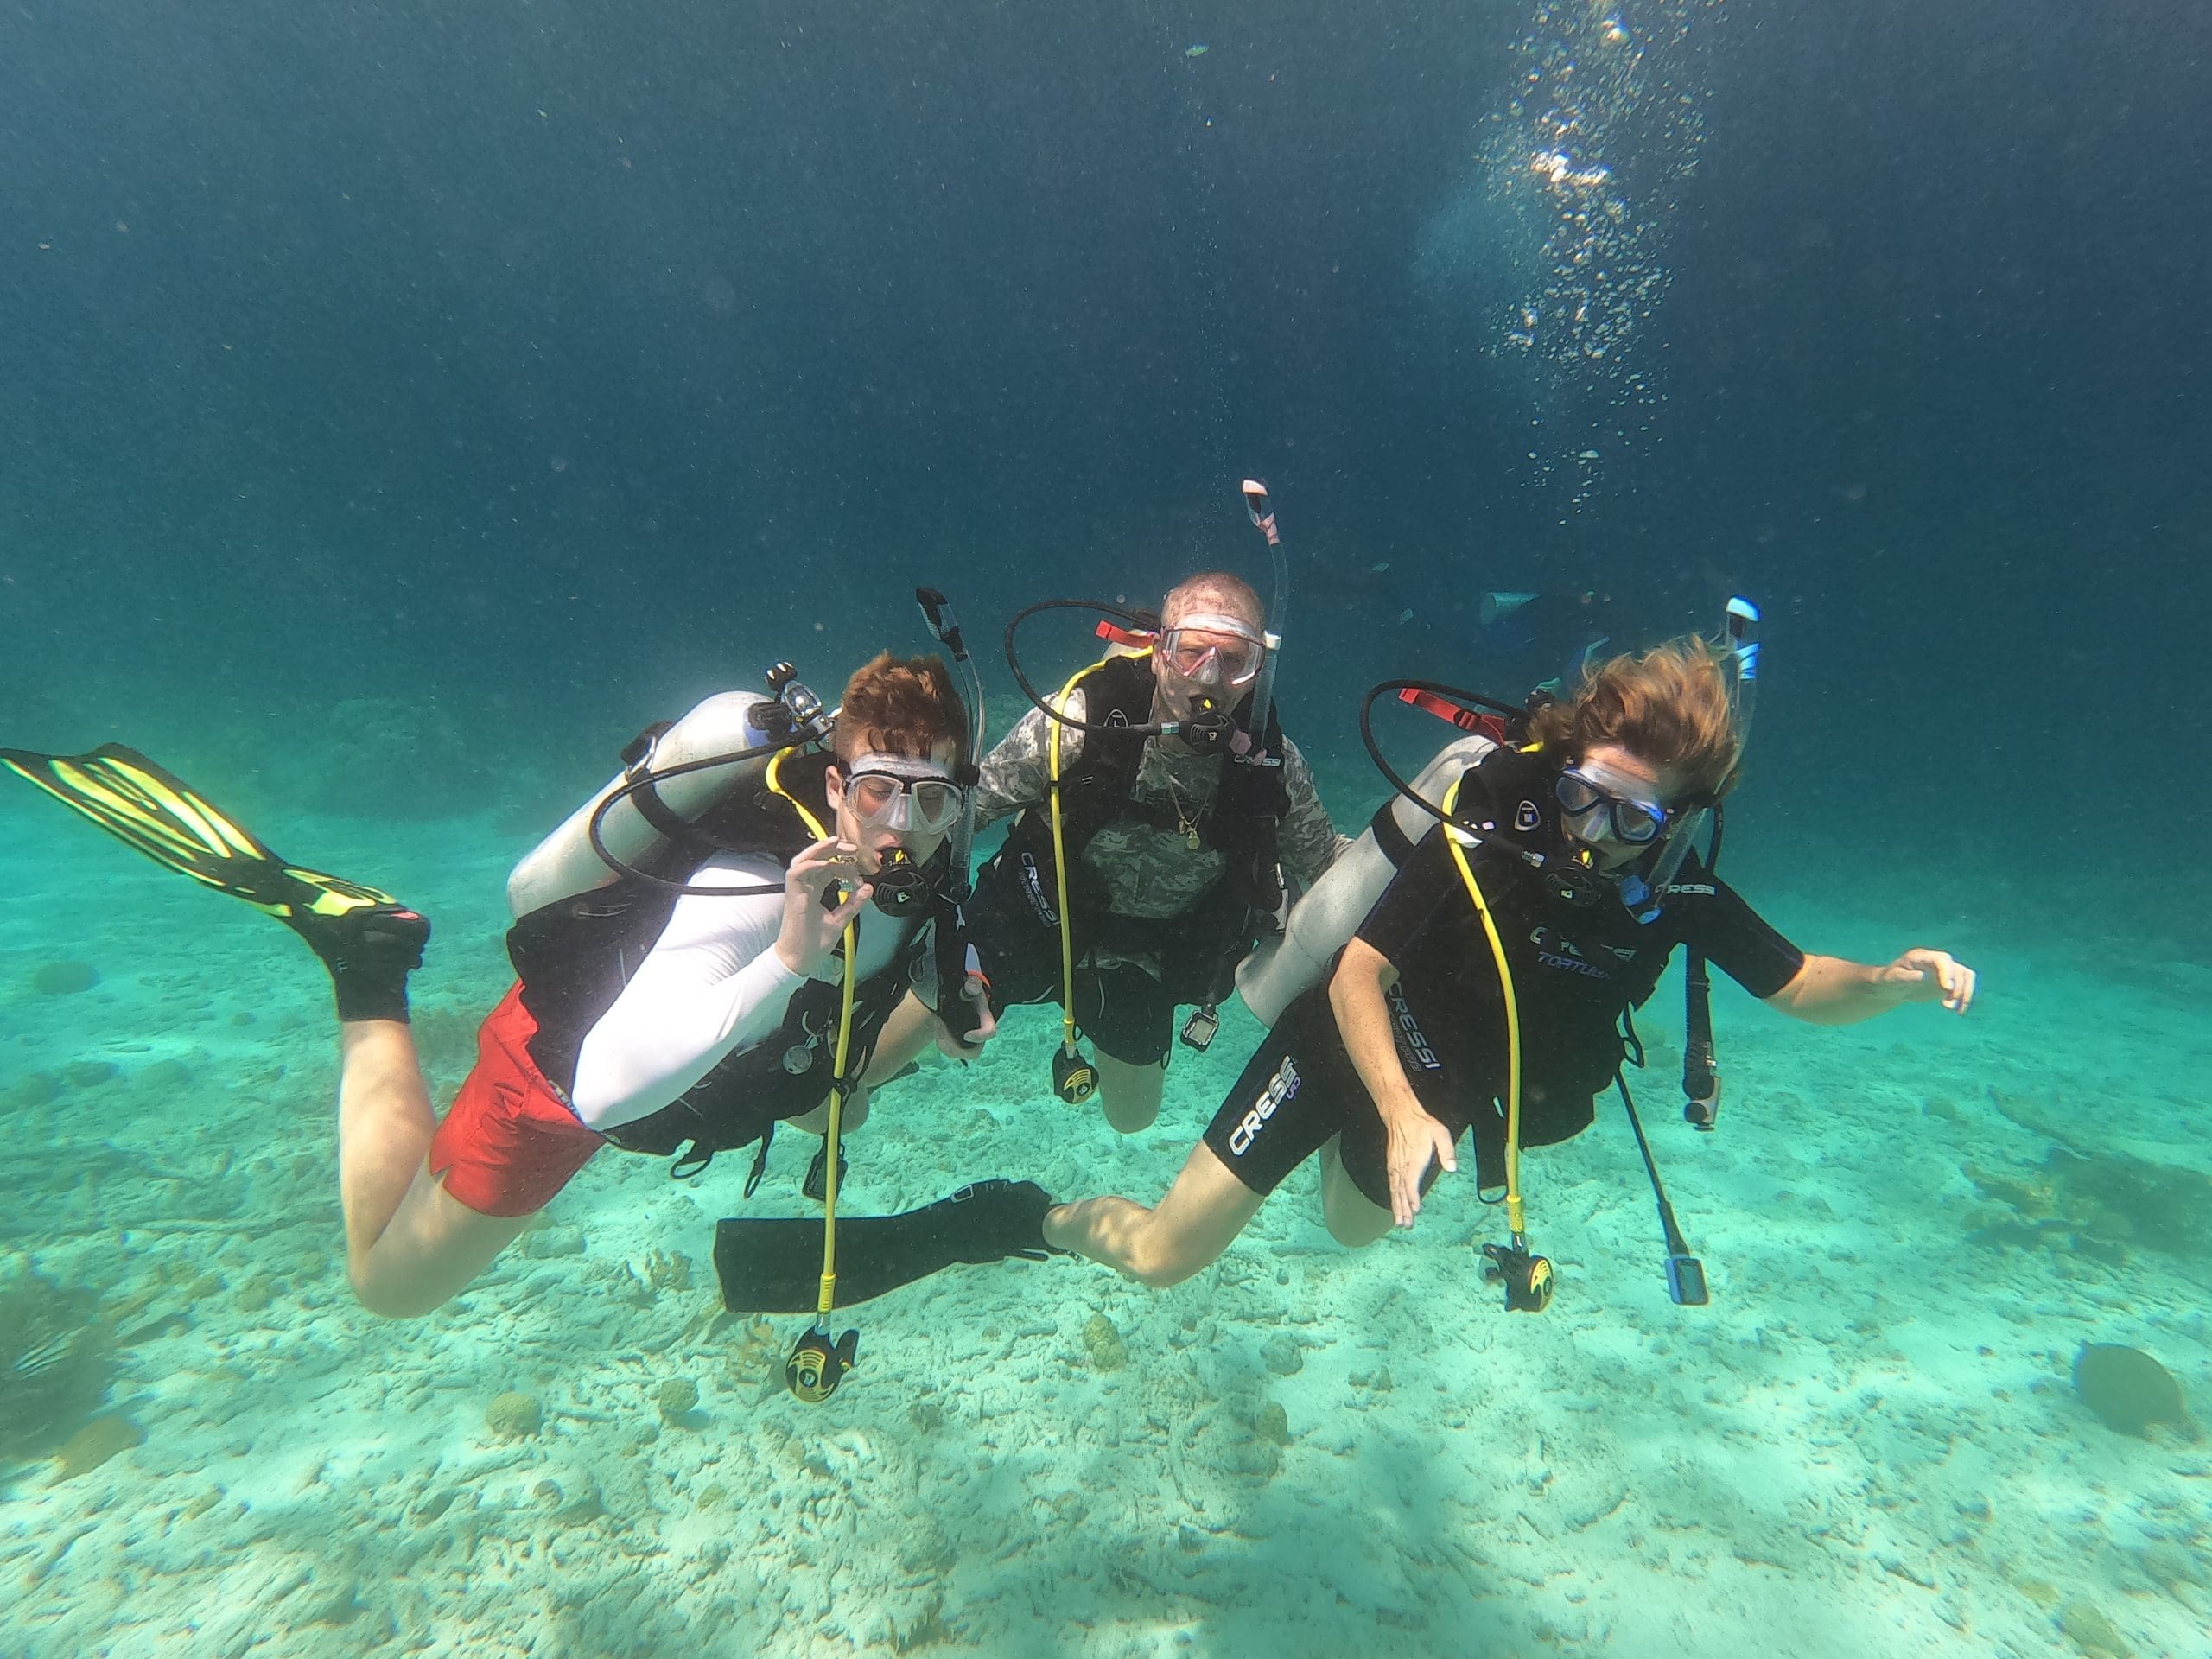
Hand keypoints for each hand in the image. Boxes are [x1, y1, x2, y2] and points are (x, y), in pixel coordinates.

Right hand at [773, 837, 871, 978]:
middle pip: (816, 858)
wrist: (799, 961)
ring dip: (819, 849)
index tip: (860, 879)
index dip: (845, 868)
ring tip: (835, 842)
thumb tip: (867, 888)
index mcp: (814, 891)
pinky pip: (796, 873)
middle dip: (833, 848)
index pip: (827, 868)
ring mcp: (797, 891)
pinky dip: (810, 865)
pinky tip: (825, 863)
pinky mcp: (792, 897)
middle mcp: (804, 887)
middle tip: (852, 847)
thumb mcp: (840, 920)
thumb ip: (853, 903)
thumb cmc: (813, 944)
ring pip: (802, 860)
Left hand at [934, 973, 997, 1058]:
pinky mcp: (959, 1044)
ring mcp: (969, 1041)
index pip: (989, 1032)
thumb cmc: (968, 992)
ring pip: (959, 1054)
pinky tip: (938, 1032)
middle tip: (942, 1037)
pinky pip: (951, 1052)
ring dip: (946, 1046)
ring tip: (938, 1031)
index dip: (979, 1037)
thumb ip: (972, 985)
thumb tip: (971, 986)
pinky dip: (942, 1045)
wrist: (960, 997)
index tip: (966, 1035)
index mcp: (986, 1020)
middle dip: (956, 1048)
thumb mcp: (971, 986)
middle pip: (973, 1052)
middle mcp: (980, 1034)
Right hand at [1383, 1105, 1457, 1227]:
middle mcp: (1402, 1165)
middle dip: (1404, 1209)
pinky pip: (1391, 1185)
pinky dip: (1393, 1198)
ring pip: (1394, 1190)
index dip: (1413, 1197)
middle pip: (1401, 1191)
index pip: (1411, 1182)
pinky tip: (1394, 1207)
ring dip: (1397, 1207)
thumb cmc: (1422, 1125)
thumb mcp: (1440, 1133)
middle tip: (1406, 1225)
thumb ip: (1447, 1150)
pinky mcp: (1392, 1166)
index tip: (1416, 1210)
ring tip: (1399, 1222)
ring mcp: (1395, 1166)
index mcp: (1414, 1159)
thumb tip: (1452, 1168)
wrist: (1401, 1115)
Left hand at [1879, 948, 1975, 1012]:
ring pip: (1966, 976)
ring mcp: (1945, 969)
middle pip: (1957, 969)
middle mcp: (1937, 959)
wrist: (1893, 986)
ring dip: (1964, 993)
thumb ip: (1909, 977)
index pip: (1941, 959)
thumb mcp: (1895, 979)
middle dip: (1957, 987)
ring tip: (1953, 1009)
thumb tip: (1926, 976)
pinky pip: (1966, 985)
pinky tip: (1958, 1010)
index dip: (1947, 972)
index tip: (1947, 988)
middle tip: (1947, 1005)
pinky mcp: (1950, 979)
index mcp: (1921, 956)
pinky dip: (1966, 997)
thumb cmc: (1890, 980)